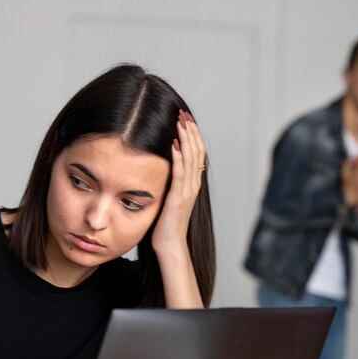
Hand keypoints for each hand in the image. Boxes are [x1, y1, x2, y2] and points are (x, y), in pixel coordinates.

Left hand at [152, 109, 205, 252]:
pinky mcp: (178, 198)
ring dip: (186, 138)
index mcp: (192, 183)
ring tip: (180, 121)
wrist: (170, 246)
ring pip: (191, 158)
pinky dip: (179, 157)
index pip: (197, 152)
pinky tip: (174, 143)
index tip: (185, 118)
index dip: (193, 134)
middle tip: (183, 112)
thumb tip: (161, 166)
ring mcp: (188, 191)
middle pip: (197, 151)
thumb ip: (169, 182)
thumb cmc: (165, 224)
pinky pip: (180, 173)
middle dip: (190, 130)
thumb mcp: (168, 197)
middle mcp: (193, 184)